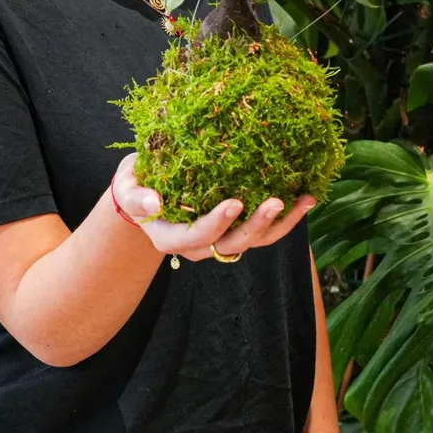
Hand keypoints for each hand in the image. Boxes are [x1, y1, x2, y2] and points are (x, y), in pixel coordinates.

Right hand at [110, 154, 313, 262]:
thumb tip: (152, 202)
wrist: (147, 195)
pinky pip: (264, 232)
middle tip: (278, 201)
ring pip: (255, 241)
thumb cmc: (136, 185)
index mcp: (171, 237)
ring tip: (305, 199)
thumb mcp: (127, 187)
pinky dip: (286, 219)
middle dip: (257, 225)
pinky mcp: (237, 231)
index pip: (196, 236)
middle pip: (232, 244)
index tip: (235, 202)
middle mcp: (199, 246)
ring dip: (282, 223)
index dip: (216, 223)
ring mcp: (220, 241)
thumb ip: (136, 195)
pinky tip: (305, 198)